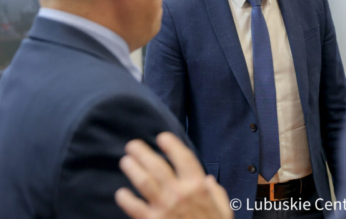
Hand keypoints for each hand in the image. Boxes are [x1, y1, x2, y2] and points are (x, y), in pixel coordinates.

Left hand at [115, 132, 232, 218]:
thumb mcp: (224, 209)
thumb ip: (216, 193)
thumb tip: (208, 180)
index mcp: (198, 187)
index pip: (183, 158)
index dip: (171, 144)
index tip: (162, 137)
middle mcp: (180, 193)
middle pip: (158, 166)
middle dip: (143, 152)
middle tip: (133, 145)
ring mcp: (164, 208)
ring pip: (144, 182)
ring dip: (133, 169)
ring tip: (126, 161)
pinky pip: (135, 208)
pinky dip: (126, 199)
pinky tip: (121, 193)